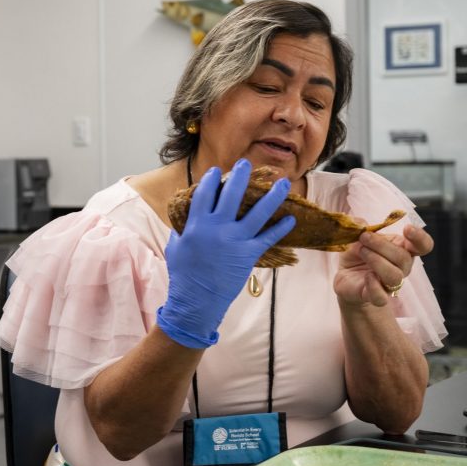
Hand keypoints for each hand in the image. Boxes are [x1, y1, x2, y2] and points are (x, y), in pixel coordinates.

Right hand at [157, 158, 295, 348]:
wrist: (196, 301)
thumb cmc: (183, 275)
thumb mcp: (175, 247)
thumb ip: (181, 230)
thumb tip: (184, 219)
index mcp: (197, 224)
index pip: (205, 194)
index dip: (212, 179)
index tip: (218, 170)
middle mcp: (217, 227)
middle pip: (232, 195)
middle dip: (240, 176)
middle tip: (247, 164)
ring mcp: (235, 240)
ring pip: (258, 212)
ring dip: (272, 196)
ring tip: (282, 182)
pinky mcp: (248, 254)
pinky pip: (268, 238)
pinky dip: (280, 228)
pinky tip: (290, 219)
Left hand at [334, 224, 433, 306]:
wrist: (346, 277)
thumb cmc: (357, 254)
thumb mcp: (355, 237)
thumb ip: (358, 227)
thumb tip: (359, 222)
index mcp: (402, 249)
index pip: (423, 245)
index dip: (420, 238)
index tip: (407, 229)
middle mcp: (402, 268)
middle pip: (403, 258)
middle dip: (381, 245)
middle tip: (363, 237)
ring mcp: (391, 284)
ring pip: (395, 276)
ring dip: (376, 261)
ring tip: (362, 251)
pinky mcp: (377, 297)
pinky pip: (381, 296)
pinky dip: (373, 285)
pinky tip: (366, 276)